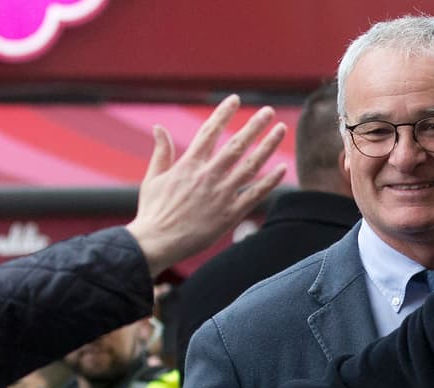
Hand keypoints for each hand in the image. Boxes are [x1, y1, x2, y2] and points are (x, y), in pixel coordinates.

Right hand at [126, 94, 287, 275]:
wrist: (157, 243)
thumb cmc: (152, 212)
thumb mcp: (152, 178)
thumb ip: (161, 152)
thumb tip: (159, 128)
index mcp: (189, 164)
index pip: (210, 131)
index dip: (224, 113)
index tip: (235, 99)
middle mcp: (208, 175)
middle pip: (237, 144)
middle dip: (255, 125)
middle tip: (268, 111)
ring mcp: (221, 195)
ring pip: (251, 165)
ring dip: (268, 146)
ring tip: (280, 129)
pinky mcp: (230, 215)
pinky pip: (255, 194)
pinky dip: (270, 181)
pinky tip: (281, 168)